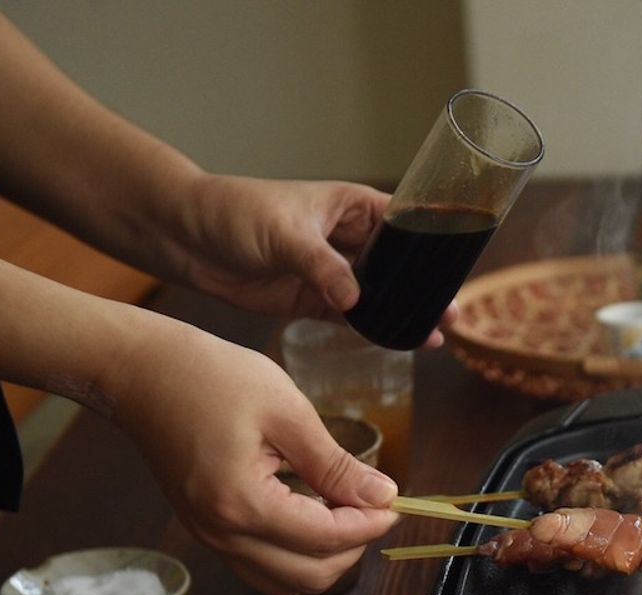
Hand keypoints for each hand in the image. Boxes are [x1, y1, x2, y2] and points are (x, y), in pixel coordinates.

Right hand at [109, 321, 398, 594]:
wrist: (139, 372)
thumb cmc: (208, 377)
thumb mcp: (287, 411)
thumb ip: (335, 464)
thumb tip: (382, 496)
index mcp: (242, 504)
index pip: (326, 540)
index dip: (370, 524)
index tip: (394, 502)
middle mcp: (222, 535)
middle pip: (311, 576)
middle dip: (353, 545)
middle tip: (371, 504)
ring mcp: (210, 539)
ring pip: (287, 581)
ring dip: (325, 555)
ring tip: (341, 507)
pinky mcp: (207, 531)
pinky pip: (263, 565)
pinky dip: (296, 551)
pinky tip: (308, 509)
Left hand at [163, 174, 458, 343]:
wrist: (185, 238)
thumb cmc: (233, 213)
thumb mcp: (284, 235)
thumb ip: (322, 267)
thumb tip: (354, 299)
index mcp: (351, 206)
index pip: (405, 222)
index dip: (432, 243)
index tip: (457, 266)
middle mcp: (348, 238)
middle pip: (398, 265)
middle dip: (424, 287)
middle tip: (452, 310)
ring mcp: (332, 271)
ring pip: (379, 295)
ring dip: (403, 313)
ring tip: (433, 333)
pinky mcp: (313, 300)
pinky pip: (352, 318)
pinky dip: (373, 330)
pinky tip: (399, 342)